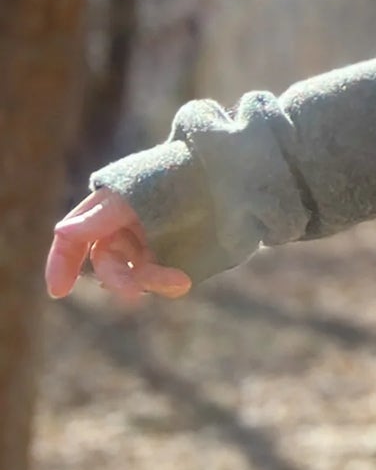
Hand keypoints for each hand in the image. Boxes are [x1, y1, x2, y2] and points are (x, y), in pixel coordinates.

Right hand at [48, 187, 190, 305]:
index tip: (59, 292)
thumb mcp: (133, 194)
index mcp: (105, 214)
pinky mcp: (176, 256)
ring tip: (180, 282)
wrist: (222, 174)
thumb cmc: (172, 174)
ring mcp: (150, 246)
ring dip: (152, 282)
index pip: (73, 242)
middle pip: (108, 265)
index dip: (61, 265)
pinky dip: (170, 282)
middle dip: (118, 280)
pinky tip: (183, 280)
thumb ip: (100, 216)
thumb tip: (62, 231)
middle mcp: (124, 233)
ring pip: (138, 275)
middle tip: (132, 295)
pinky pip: (165, 277)